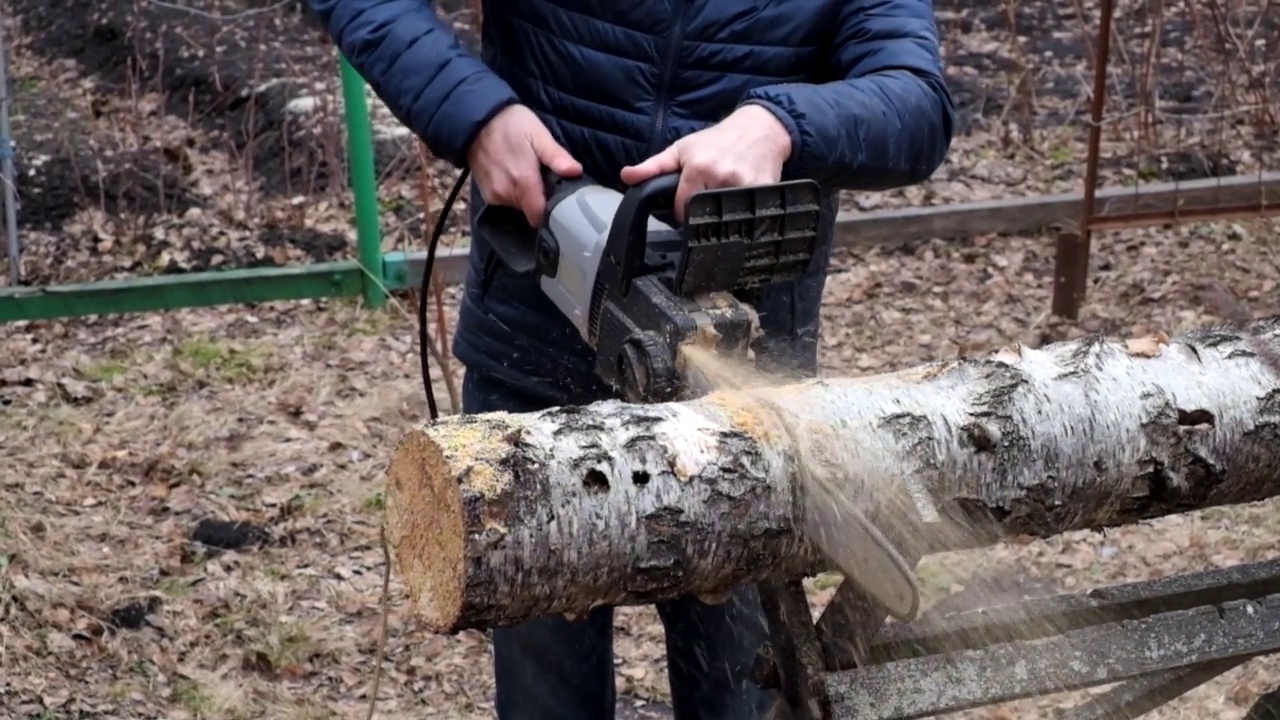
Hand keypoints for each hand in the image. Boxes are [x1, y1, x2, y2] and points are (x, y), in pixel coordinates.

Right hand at [467, 104, 582, 226]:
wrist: (476, 119)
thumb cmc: (512, 124)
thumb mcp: (539, 135)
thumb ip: (556, 157)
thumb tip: (576, 172)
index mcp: (523, 183)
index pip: (540, 215)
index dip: (552, 211)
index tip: (560, 201)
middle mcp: (506, 194)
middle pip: (531, 211)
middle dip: (540, 198)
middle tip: (543, 177)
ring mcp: (493, 196)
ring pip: (519, 206)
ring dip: (526, 195)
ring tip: (527, 172)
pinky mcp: (485, 194)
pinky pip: (506, 200)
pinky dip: (512, 191)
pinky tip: (513, 173)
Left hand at [620, 105, 791, 220]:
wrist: (760, 129)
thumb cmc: (716, 140)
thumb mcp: (681, 149)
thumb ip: (653, 166)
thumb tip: (626, 176)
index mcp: (697, 168)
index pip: (682, 209)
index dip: (681, 212)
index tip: (686, 207)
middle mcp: (720, 178)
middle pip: (704, 215)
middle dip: (702, 214)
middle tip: (707, 203)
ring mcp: (743, 186)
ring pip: (725, 218)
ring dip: (723, 216)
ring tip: (724, 201)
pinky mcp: (764, 192)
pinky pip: (749, 215)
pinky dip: (743, 214)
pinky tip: (742, 202)